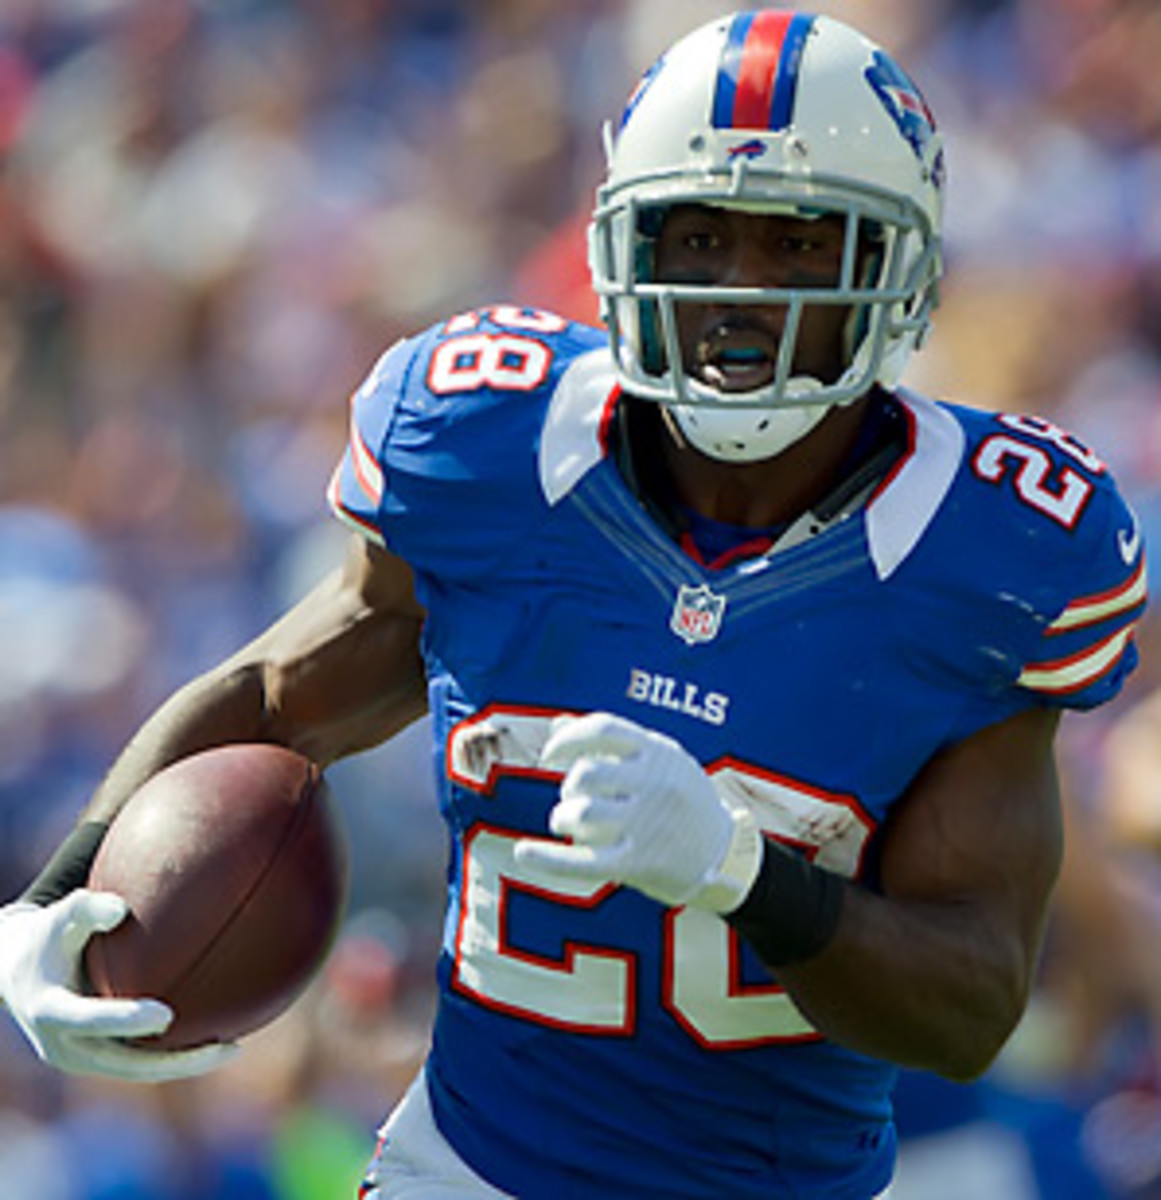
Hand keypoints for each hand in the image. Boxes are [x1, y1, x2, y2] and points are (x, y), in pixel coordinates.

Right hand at [0, 891, 237, 1081]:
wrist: (17, 972)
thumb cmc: (46, 936)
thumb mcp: (59, 917)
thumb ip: (86, 909)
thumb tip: (120, 907)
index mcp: (50, 1011)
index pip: (90, 1020)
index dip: (125, 1020)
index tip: (166, 1015)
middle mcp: (65, 1046)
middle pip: (125, 1064)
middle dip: (174, 1061)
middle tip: (222, 1046)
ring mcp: (82, 1058)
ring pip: (138, 1070)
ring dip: (183, 1064)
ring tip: (233, 1048)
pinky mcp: (98, 1059)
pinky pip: (140, 1062)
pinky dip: (175, 1055)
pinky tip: (217, 1037)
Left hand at [515, 713, 761, 911]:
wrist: (728, 855)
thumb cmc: (683, 801)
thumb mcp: (661, 761)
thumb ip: (613, 742)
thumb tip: (559, 724)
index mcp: (659, 752)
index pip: (603, 729)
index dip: (568, 739)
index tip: (550, 754)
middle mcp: (654, 784)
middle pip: (587, 774)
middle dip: (568, 786)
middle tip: (572, 798)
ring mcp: (648, 825)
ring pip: (582, 814)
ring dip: (562, 817)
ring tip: (565, 821)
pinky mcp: (640, 864)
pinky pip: (584, 862)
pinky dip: (549, 859)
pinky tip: (524, 853)